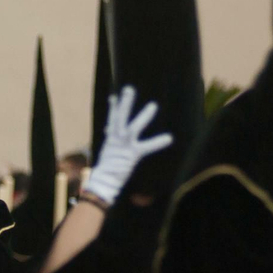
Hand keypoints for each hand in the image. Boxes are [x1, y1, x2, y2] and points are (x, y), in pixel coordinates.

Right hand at [87, 85, 173, 204]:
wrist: (103, 183)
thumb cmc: (106, 170)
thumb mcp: (108, 153)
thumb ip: (112, 141)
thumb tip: (109, 132)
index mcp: (110, 139)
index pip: (112, 120)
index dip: (113, 108)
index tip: (114, 96)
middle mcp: (116, 139)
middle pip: (119, 118)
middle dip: (124, 104)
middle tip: (129, 89)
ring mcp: (124, 146)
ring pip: (133, 127)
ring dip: (143, 116)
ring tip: (153, 106)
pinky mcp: (132, 154)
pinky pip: (146, 147)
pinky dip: (158, 142)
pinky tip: (169, 138)